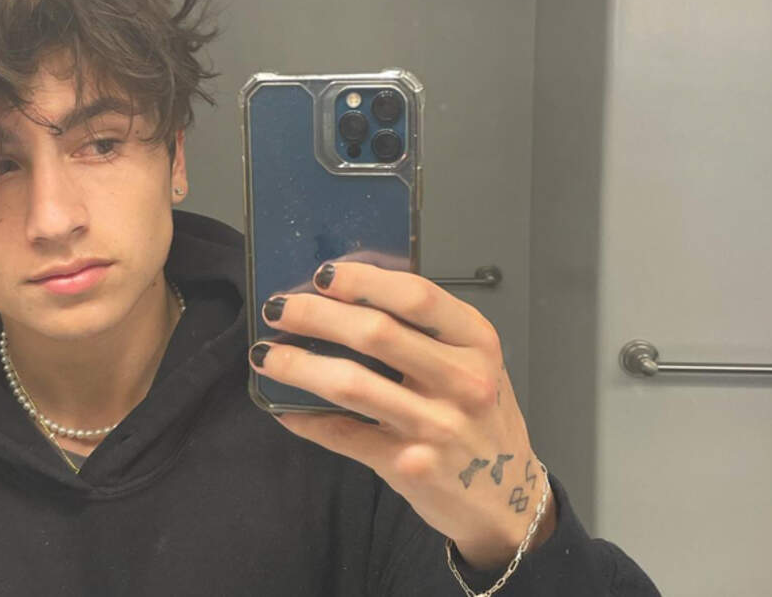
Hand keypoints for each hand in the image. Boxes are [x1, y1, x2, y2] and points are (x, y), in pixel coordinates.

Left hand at [248, 261, 556, 569]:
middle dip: (315, 315)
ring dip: (297, 365)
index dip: (363, 280)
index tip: (322, 274)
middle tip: (278, 309)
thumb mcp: (473, 364)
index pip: (416, 296)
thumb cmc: (480, 419)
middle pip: (375, 333)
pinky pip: (342, 434)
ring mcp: (436, 427)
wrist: (505, 497)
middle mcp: (462, 381)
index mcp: (477, 343)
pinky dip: (305, 419)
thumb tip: (344, 297)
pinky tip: (284, 408)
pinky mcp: (409, 467)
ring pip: (350, 384)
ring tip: (266, 355)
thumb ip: (425, 333)